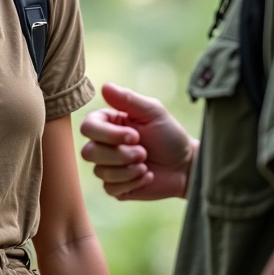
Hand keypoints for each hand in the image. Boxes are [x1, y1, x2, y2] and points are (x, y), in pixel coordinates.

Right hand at [79, 82, 197, 200]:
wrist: (185, 166)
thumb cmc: (169, 134)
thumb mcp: (153, 112)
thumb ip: (128, 99)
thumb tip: (104, 86)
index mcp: (109, 123)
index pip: (88, 127)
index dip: (108, 134)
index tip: (135, 135)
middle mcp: (104, 144)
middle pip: (89, 152)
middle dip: (119, 154)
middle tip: (143, 152)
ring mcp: (108, 167)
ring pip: (99, 171)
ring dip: (127, 169)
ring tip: (146, 164)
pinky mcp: (116, 187)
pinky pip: (110, 188)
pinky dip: (132, 182)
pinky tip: (147, 176)